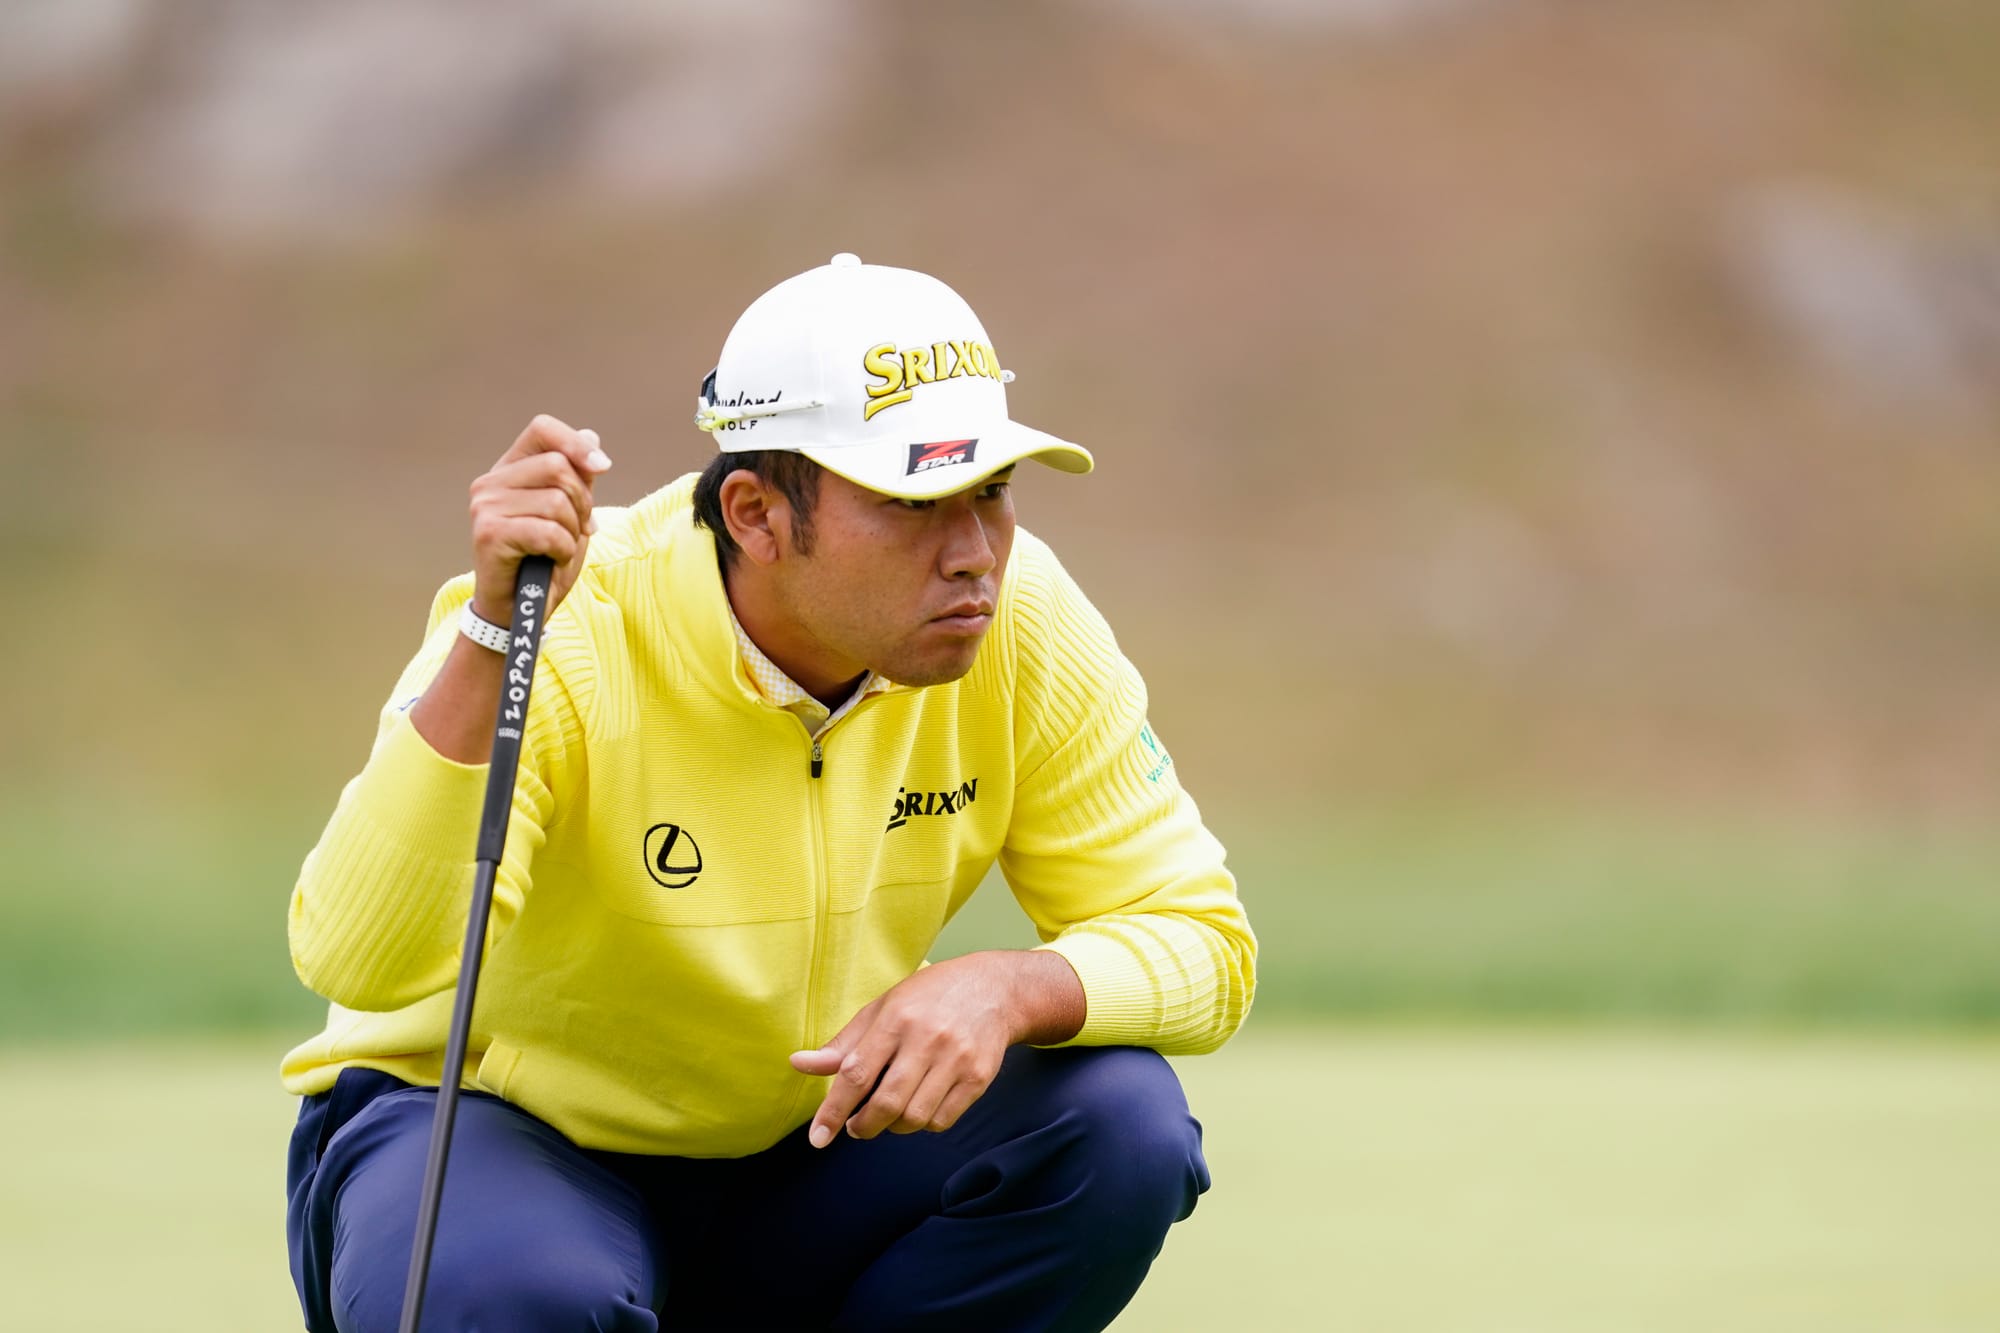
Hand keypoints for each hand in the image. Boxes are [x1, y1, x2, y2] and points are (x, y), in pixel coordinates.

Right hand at [468, 414, 611, 622]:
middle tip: (574, 531)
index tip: (603, 467)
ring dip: (572, 532)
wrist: (520, 611)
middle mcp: (490, 482)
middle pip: (559, 467)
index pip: (542, 429)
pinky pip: (549, 531)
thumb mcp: (572, 515)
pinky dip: (562, 550)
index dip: (576, 443)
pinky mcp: (489, 533)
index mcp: (510, 470)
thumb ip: (579, 478)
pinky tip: (549, 561)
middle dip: (582, 503)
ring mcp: (485, 506)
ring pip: (557, 501)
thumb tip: (592, 437)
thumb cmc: (545, 563)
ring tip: (558, 549)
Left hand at [789, 950, 1084, 1146]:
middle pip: (886, 1103)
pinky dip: (923, 1124)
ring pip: (914, 1117)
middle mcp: (927, 1039)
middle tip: (856, 1126)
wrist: (994, 989)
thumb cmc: (928, 998)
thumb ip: (843, 1043)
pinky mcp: (979, 1077)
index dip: (832, 1110)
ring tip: (888, 1114)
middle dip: (863, 1126)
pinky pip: (942, 1121)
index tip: (818, 1138)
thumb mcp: (882, 1008)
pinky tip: (919, 1108)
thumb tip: (798, 1063)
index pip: (856, 1073)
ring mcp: (956, 1059)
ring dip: (893, 1127)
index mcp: (895, 1019)